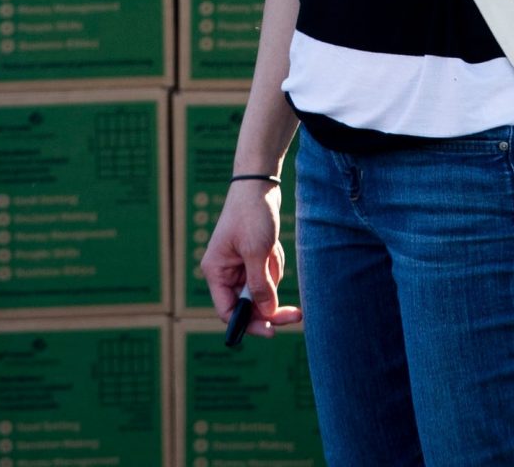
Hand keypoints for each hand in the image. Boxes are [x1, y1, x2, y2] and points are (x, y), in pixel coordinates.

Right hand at [200, 185, 301, 336]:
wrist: (259, 183)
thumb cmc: (252, 213)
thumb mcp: (257, 252)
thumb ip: (261, 286)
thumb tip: (267, 313)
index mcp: (216, 271)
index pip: (228, 311)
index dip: (249, 324)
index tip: (272, 331)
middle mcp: (225, 271)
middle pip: (249, 304)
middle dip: (271, 302)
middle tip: (296, 315)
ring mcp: (239, 264)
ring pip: (263, 288)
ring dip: (274, 274)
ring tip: (271, 248)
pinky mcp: (253, 257)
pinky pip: (269, 273)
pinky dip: (275, 263)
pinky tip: (273, 244)